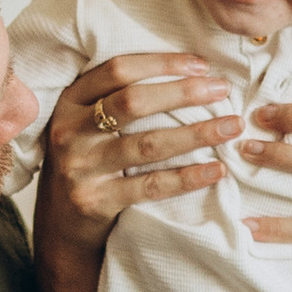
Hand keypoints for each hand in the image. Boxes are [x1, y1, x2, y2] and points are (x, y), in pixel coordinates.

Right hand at [35, 53, 243, 275]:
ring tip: (231, 126)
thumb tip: (187, 75)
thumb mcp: (87, 126)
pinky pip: (151, 186)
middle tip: (222, 90)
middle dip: (183, 92)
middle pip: (133, 102)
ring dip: (196, 134)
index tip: (201, 65)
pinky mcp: (95, 201)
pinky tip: (216, 170)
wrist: (60, 228)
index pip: (118, 70)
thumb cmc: (87, 166)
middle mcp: (69, 131)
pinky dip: (188, 177)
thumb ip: (117, 101)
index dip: (162, 63)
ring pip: (147, 144)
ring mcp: (80, 168)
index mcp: (70, 102)